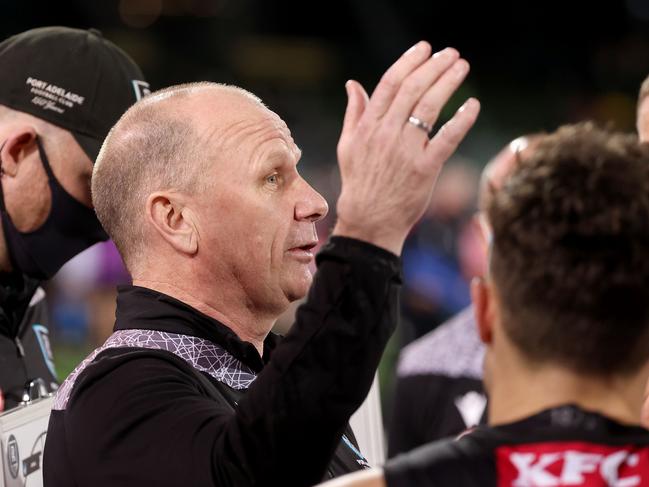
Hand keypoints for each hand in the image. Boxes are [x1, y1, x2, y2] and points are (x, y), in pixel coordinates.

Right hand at [333, 41, 479, 254]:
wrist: (369, 220)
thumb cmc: (359, 182)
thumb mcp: (348, 146)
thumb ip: (354, 114)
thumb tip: (352, 84)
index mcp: (368, 126)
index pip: (390, 84)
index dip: (409, 62)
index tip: (425, 48)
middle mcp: (386, 134)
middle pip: (413, 90)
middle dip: (434, 67)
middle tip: (451, 54)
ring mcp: (406, 151)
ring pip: (430, 108)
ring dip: (448, 83)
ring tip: (462, 66)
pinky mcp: (425, 169)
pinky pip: (447, 138)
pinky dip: (462, 119)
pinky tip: (473, 104)